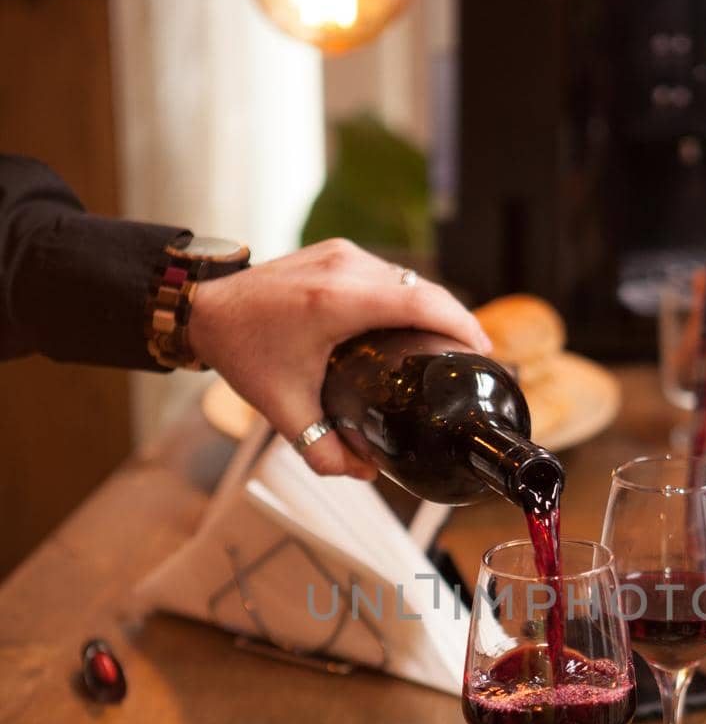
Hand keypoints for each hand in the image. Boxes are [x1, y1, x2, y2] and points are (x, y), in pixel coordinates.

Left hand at [187, 239, 490, 478]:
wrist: (206, 308)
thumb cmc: (242, 351)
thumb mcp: (282, 410)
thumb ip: (323, 450)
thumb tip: (365, 472)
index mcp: (336, 302)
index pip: (421, 302)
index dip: (461, 325)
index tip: (482, 352)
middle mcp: (345, 269)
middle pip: (423, 290)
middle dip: (455, 321)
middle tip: (472, 360)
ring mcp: (342, 255)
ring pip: (408, 279)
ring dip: (432, 308)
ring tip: (447, 346)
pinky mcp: (338, 252)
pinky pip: (389, 274)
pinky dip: (408, 298)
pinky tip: (415, 325)